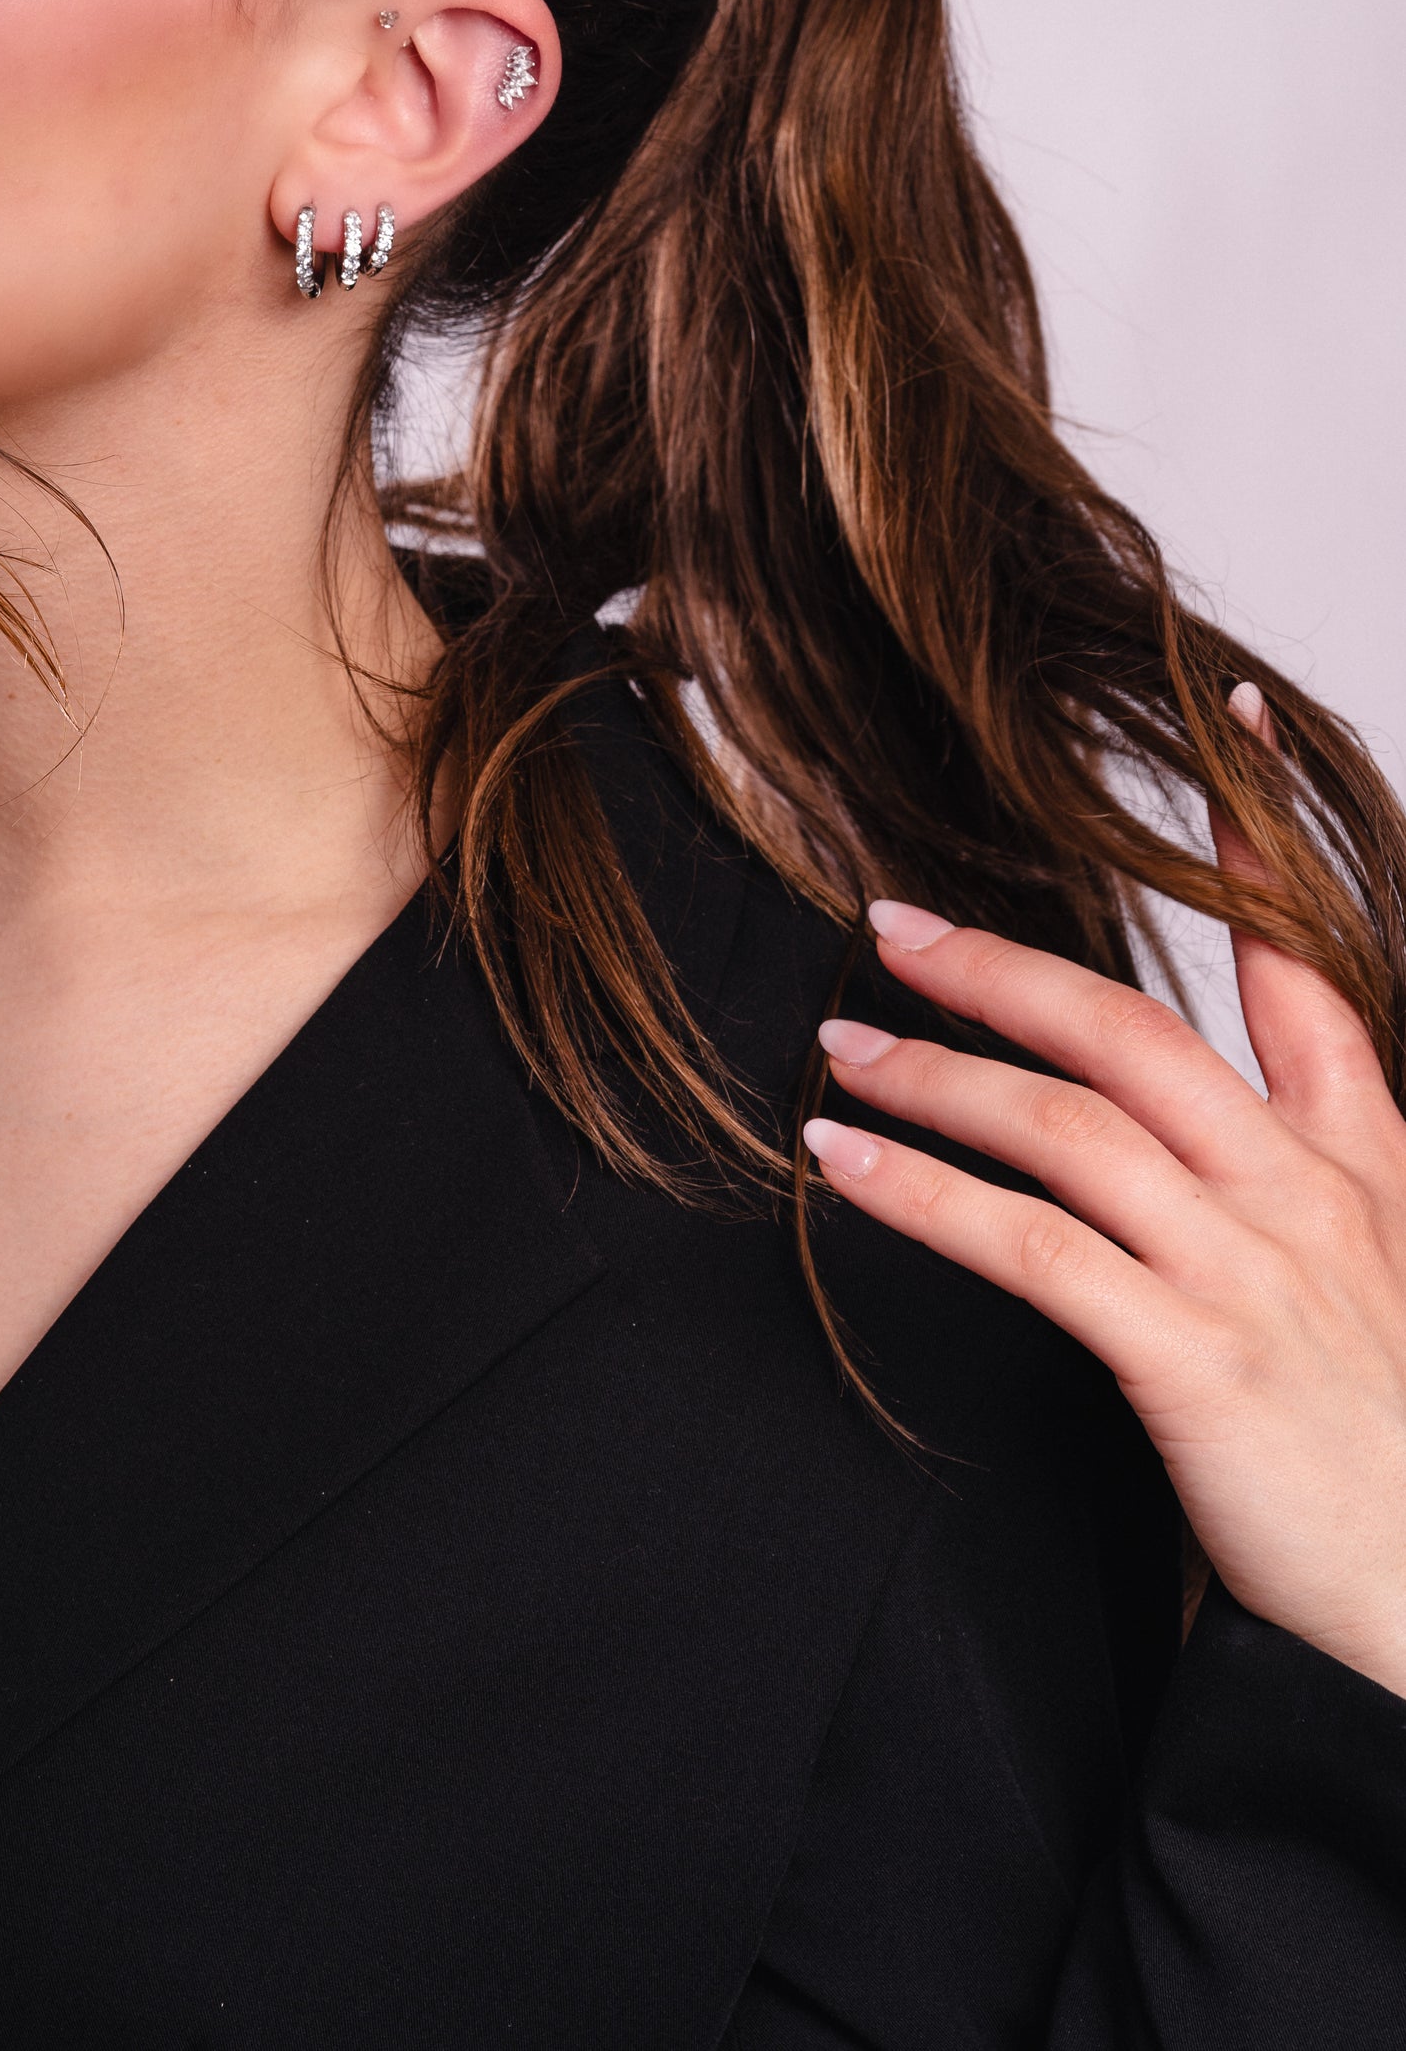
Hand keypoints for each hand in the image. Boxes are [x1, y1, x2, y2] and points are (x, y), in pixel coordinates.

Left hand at [804, 691, 1405, 1696]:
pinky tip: (843, 1170)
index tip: (1224, 723)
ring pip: (1066, 1123)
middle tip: (891, 923)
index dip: (1261, 843)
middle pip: (1136, 1029)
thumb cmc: (1393, 1464)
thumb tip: (1180, 1134)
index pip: (1309, 967)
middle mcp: (1310, 1192)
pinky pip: (1030, 1247)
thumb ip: (1291, 1190)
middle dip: (1002, 966)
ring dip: (932, 1075)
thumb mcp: (1376, 1286)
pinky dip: (920, 1196)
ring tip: (837, 1050)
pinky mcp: (1193, 1358)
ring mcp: (1253, 1270)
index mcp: (1365, 1161)